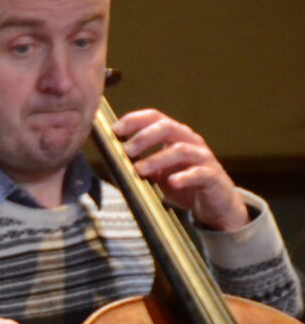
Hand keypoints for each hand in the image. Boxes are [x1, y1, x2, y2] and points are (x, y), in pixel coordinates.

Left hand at [115, 108, 249, 231]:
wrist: (214, 205)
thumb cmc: (183, 184)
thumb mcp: (156, 172)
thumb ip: (137, 163)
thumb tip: (108, 158)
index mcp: (175, 136)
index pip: (156, 117)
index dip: (135, 120)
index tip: (116, 129)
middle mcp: (190, 142)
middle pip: (168, 128)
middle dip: (145, 137)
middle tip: (126, 150)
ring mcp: (203, 158)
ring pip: (181, 149)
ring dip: (157, 158)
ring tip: (139, 169)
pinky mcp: (212, 177)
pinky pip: (200, 173)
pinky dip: (184, 176)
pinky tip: (172, 182)